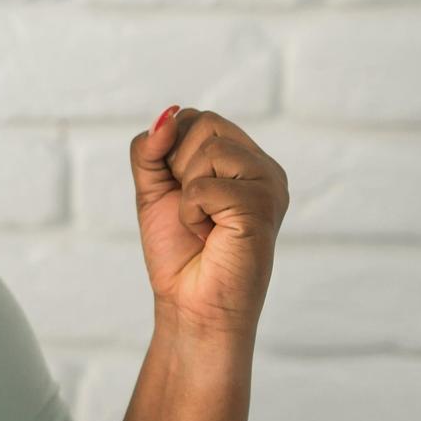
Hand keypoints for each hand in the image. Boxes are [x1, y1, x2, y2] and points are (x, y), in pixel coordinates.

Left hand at [129, 105, 288, 340]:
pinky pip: (204, 186)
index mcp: (245, 160)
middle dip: (178, 166)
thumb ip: (152, 150)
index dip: (170, 151)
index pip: (197, 118)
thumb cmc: (179, 252)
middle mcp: (263, 167)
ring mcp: (268, 185)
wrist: (191, 305)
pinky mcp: (262, 206)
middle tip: (194, 208)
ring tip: (204, 223)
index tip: (180, 190)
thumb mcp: (154, 190)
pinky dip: (191, 214)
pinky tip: (209, 236)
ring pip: (207, 149)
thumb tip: (166, 115)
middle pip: (203, 122)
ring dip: (186, 191)